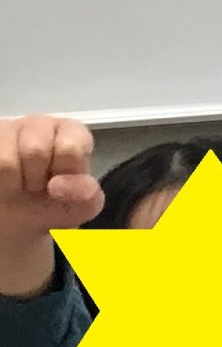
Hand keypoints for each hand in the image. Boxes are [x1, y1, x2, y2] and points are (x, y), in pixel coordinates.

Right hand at [0, 115, 102, 298]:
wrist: (15, 223)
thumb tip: (62, 186)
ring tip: (15, 189)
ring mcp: (3, 130)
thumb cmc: (53, 209)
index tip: (58, 188)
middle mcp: (36, 123)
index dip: (66, 172)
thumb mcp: (81, 208)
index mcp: (71, 133)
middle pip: (35, 148)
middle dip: (35, 178)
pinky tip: (1, 188)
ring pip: (3, 159)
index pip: (71, 144)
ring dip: (10, 184)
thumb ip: (87, 195)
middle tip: (34, 190)